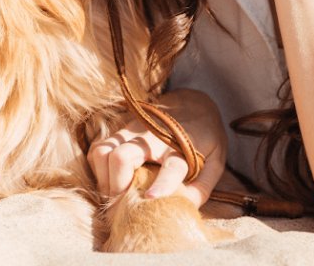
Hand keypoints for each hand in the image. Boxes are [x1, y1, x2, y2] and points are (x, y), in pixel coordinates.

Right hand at [87, 89, 227, 206]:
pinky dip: (99, 169)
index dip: (163, 184)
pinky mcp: (119, 128)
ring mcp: (132, 130)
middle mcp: (153, 136)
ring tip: (116, 194)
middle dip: (117, 185)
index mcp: (182, 146)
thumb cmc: (204, 137)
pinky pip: (98, 149)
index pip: (172, 166)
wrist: (192, 102)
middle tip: (123, 204)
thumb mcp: (215, 161)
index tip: (150, 198)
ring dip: (104, 178)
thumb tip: (183, 209)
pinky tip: (111, 181)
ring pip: (102, 151)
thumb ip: (202, 187)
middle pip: (121, 157)